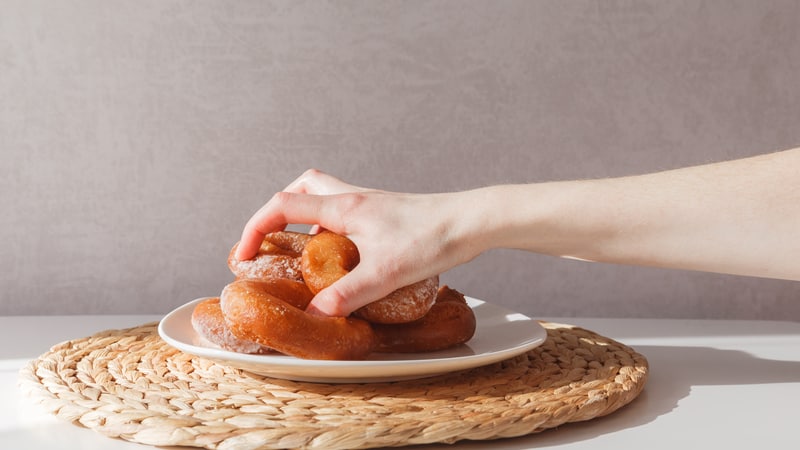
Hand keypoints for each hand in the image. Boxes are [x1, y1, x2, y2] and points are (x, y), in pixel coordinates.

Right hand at [235, 169, 481, 315]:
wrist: (471, 221)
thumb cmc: (432, 238)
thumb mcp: (386, 272)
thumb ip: (347, 294)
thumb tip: (314, 314)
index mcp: (344, 206)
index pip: (283, 204)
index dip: (255, 227)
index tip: (243, 255)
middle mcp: (353, 197)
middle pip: (300, 187)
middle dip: (276, 211)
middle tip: (270, 240)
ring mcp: (370, 203)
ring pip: (323, 194)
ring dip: (304, 215)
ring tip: (301, 248)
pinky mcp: (384, 213)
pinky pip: (345, 211)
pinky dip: (331, 226)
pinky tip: (342, 254)